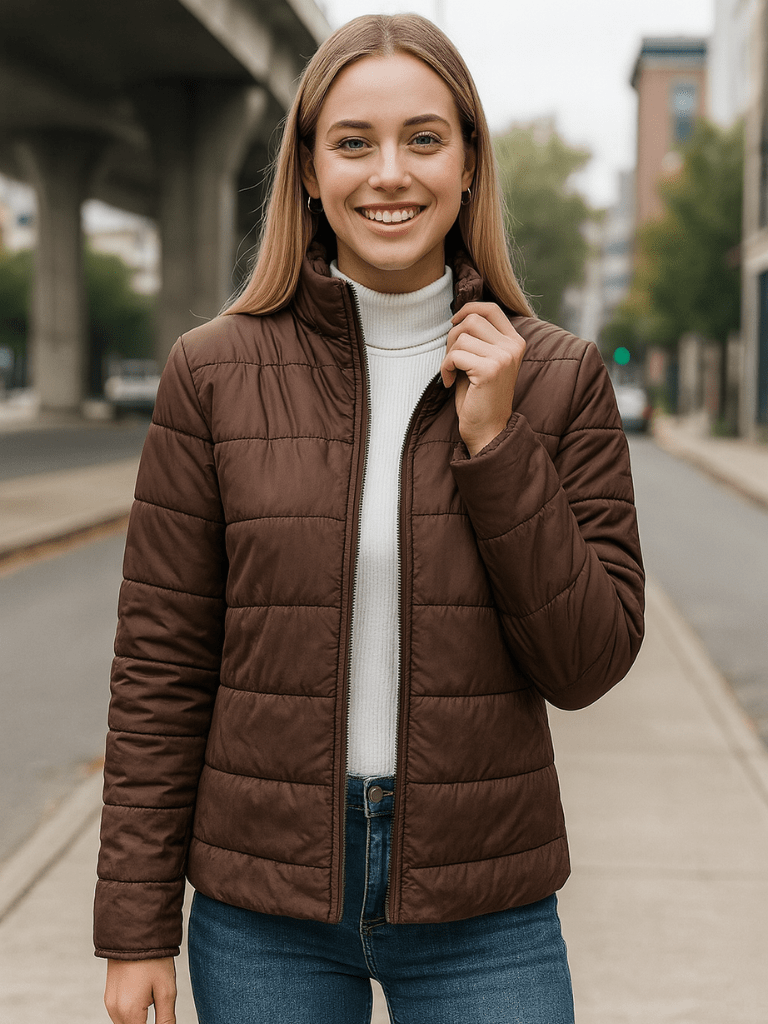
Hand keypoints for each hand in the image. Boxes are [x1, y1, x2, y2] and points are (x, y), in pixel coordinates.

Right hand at [105, 958, 176, 1023]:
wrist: (135, 931)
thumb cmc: (153, 959)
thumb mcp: (166, 990)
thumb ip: (166, 1020)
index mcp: (129, 1012)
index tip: (163, 1018)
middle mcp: (114, 1011)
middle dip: (146, 1022)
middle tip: (158, 1002)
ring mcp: (109, 1002)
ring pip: (125, 1023)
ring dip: (139, 1020)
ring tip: (153, 998)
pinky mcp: (108, 995)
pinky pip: (120, 1013)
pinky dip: (132, 1012)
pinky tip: (145, 996)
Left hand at [441, 302, 525, 455]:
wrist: (488, 429)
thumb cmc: (480, 396)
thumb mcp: (483, 360)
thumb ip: (478, 338)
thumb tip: (458, 316)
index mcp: (514, 342)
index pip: (491, 308)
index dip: (468, 309)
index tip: (454, 322)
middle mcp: (512, 347)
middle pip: (472, 320)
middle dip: (453, 336)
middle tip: (451, 359)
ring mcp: (503, 358)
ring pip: (461, 336)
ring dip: (448, 354)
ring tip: (452, 372)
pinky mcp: (489, 370)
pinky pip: (455, 355)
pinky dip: (445, 368)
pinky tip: (450, 382)